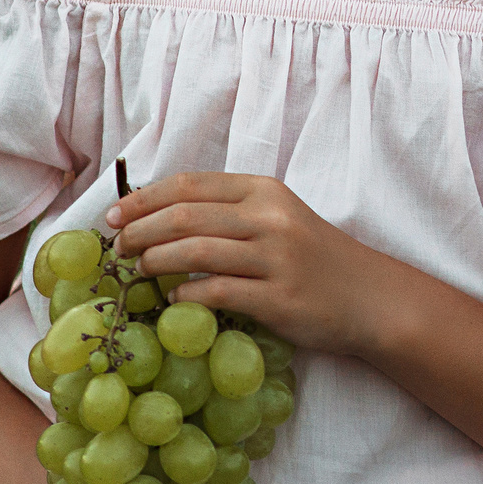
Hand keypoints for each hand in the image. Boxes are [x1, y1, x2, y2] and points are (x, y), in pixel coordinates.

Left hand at [108, 173, 395, 354]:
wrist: (369, 297)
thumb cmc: (313, 257)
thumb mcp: (277, 218)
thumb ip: (228, 213)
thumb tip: (157, 217)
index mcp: (263, 191)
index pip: (189, 185)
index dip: (143, 199)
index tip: (112, 215)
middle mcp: (269, 218)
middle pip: (185, 215)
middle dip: (140, 230)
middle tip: (117, 246)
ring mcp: (275, 258)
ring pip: (196, 251)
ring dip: (155, 261)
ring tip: (138, 269)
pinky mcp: (278, 298)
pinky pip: (218, 293)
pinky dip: (187, 295)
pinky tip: (172, 298)